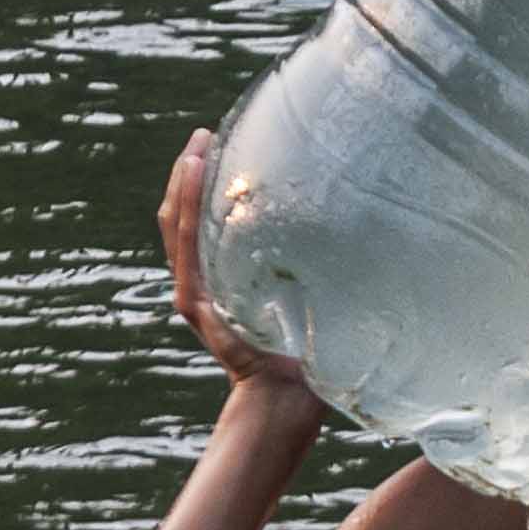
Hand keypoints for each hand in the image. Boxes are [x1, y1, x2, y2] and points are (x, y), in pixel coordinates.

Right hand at [161, 129, 314, 404]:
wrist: (286, 395)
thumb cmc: (307, 352)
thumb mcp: (306, 296)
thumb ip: (308, 267)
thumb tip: (352, 223)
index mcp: (220, 283)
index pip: (198, 225)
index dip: (200, 186)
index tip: (218, 148)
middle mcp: (200, 285)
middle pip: (180, 217)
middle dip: (188, 172)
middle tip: (204, 134)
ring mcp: (194, 292)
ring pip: (177, 224)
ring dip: (183, 179)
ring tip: (197, 143)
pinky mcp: (196, 299)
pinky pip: (187, 242)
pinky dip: (188, 203)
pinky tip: (197, 169)